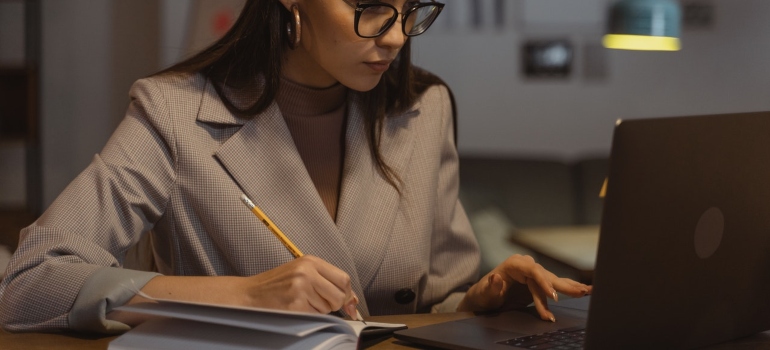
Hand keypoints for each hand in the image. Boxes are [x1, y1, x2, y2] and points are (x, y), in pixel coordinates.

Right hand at [240, 255, 359, 317]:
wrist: (249, 294)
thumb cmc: (275, 285)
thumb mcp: (301, 273)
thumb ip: (326, 281)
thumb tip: (352, 300)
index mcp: (310, 261)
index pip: (343, 278)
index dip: (347, 294)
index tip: (348, 304)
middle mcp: (307, 272)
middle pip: (339, 295)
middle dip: (334, 305)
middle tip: (318, 303)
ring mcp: (301, 288)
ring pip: (327, 308)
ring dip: (318, 310)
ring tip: (300, 302)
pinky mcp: (295, 304)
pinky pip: (315, 316)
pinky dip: (308, 316)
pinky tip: (295, 308)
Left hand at [457, 254, 590, 321]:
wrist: (483, 298)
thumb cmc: (483, 295)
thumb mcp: (484, 294)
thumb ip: (491, 287)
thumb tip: (497, 278)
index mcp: (513, 264)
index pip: (532, 271)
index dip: (544, 283)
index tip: (553, 296)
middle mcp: (525, 266)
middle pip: (547, 275)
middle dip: (563, 286)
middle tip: (580, 292)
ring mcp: (532, 274)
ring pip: (553, 281)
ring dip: (570, 288)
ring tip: (588, 291)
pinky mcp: (537, 283)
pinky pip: (553, 286)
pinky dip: (567, 289)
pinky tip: (582, 290)